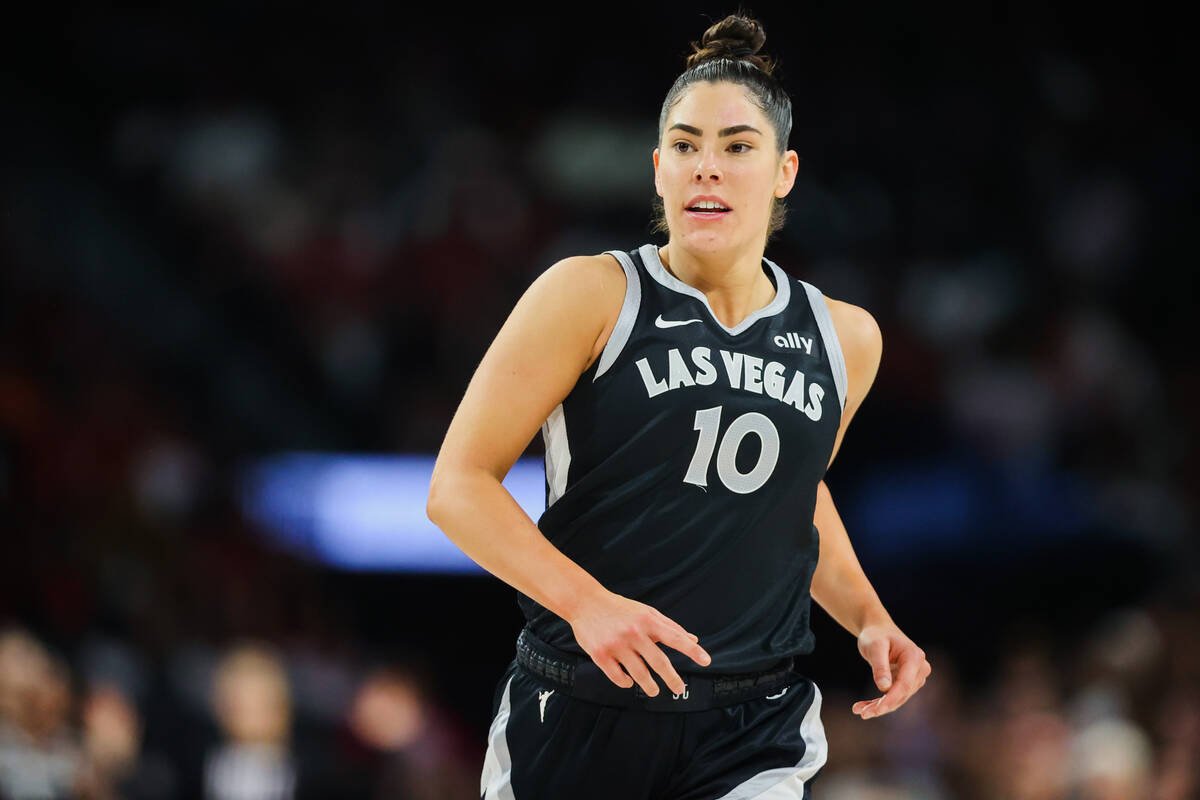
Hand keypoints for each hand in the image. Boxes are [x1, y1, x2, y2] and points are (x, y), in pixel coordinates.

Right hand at [568, 590, 710, 696]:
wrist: (585, 602)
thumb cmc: (620, 608)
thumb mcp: (646, 612)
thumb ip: (669, 626)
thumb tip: (693, 639)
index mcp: (647, 621)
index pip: (676, 638)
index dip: (692, 650)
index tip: (706, 661)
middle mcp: (633, 633)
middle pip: (659, 662)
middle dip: (672, 679)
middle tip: (679, 689)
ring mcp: (616, 645)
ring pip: (639, 674)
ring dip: (650, 686)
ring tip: (654, 690)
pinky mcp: (600, 655)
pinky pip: (618, 677)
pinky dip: (626, 682)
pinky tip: (630, 682)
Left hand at [852, 622, 930, 719]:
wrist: (877, 630)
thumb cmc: (876, 635)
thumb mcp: (875, 647)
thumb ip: (880, 666)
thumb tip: (884, 688)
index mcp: (914, 657)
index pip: (905, 684)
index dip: (891, 699)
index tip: (876, 710)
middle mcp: (919, 668)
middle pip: (902, 694)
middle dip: (882, 706)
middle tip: (861, 713)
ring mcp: (915, 676)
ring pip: (898, 698)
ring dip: (878, 706)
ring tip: (858, 710)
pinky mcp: (907, 682)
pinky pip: (894, 696)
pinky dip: (879, 702)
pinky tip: (863, 707)